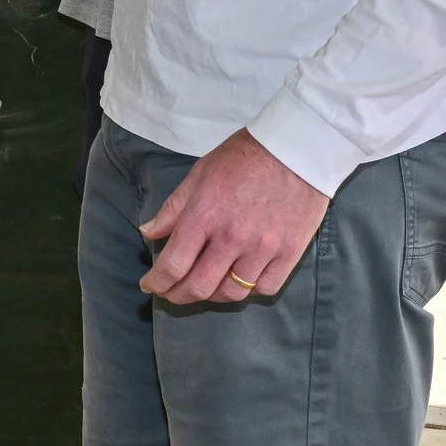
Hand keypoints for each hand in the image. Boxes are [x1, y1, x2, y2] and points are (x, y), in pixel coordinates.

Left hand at [138, 130, 329, 303]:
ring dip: (213, 296)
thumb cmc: (243, 157)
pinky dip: (249, 290)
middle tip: (171, 293)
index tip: (150, 285)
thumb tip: (149, 233)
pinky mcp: (290, 252)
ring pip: (233, 294)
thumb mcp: (200, 174)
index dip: (156, 282)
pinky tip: (241, 278)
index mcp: (205, 215)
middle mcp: (232, 237)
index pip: (173, 264)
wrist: (296, 149)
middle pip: (200, 287)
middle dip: (178, 296)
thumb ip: (173, 208)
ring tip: (205, 287)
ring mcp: (263, 248)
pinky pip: (265, 288)